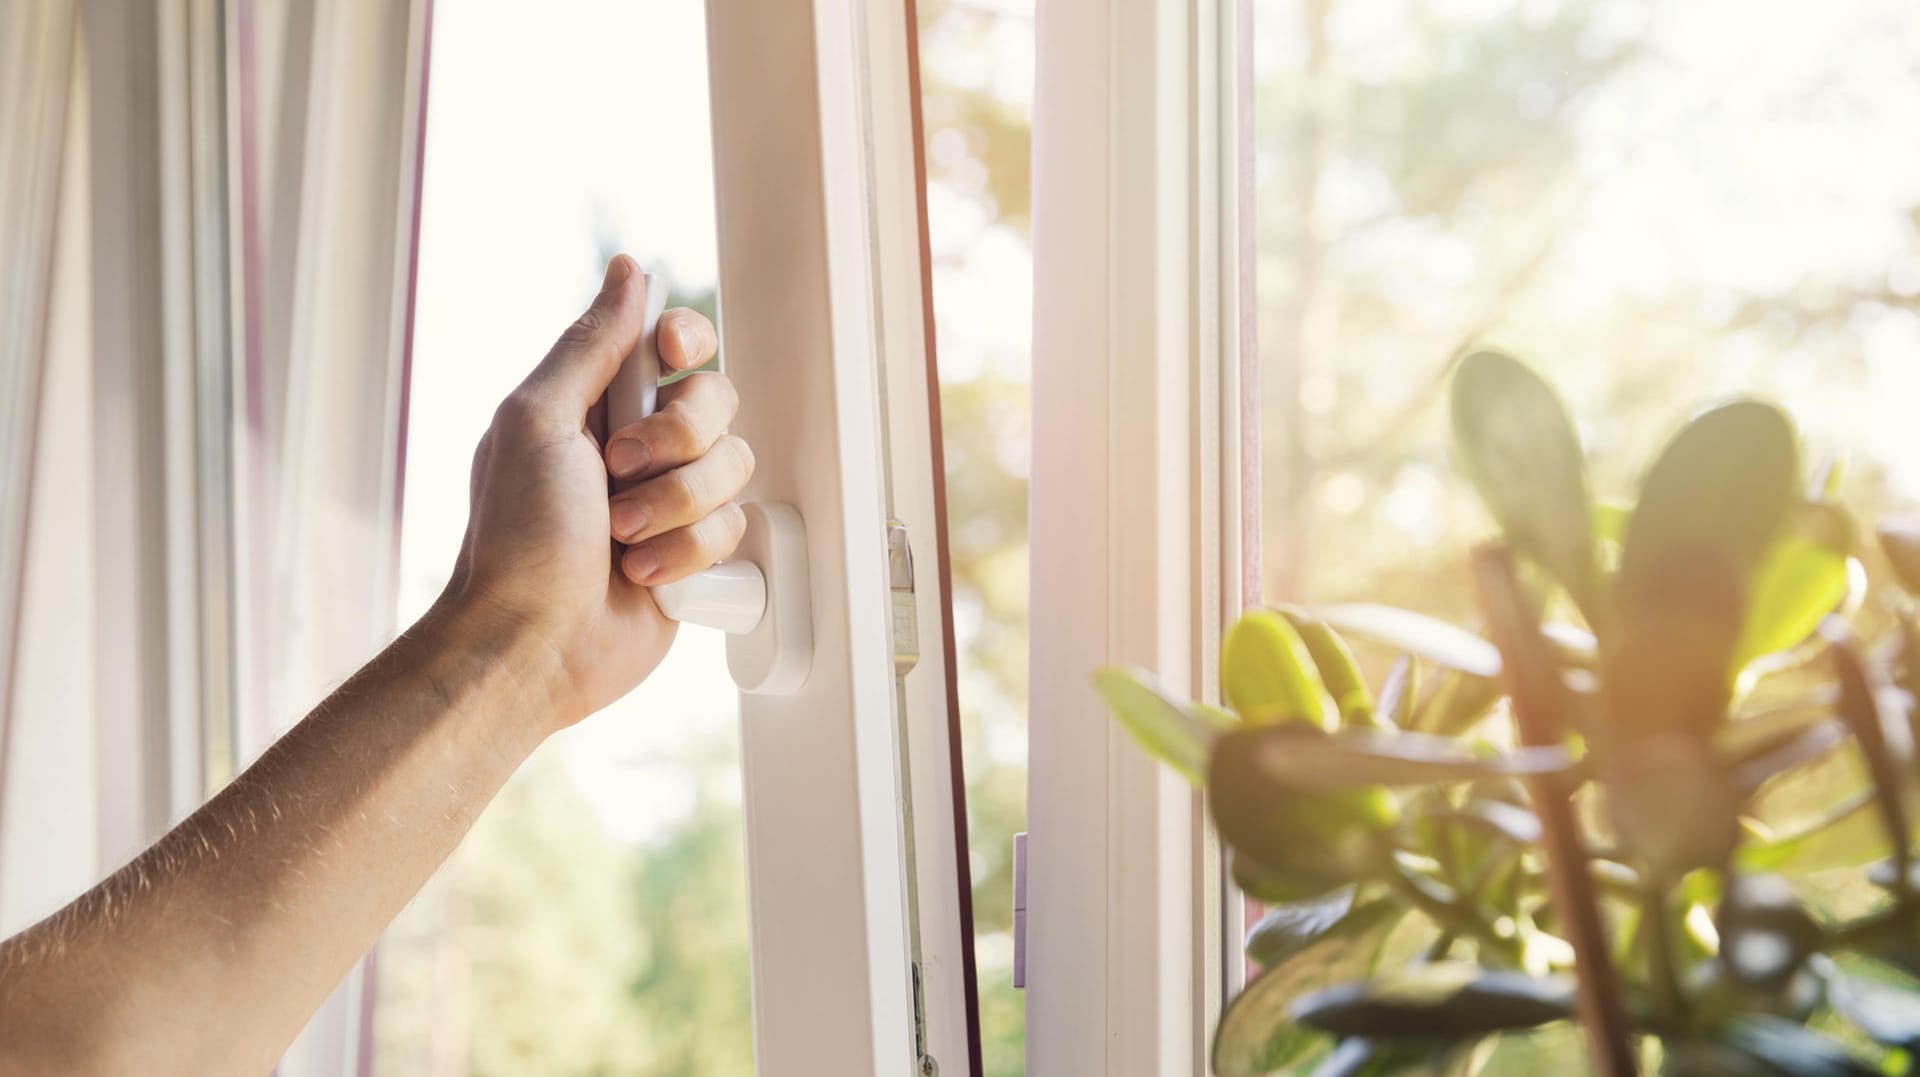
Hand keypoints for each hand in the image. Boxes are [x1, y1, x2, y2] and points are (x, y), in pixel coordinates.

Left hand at [444, 255, 753, 726]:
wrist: (534, 643)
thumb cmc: (518, 537)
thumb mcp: (538, 420)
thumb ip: (592, 345)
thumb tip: (629, 271)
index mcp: (597, 403)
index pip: (674, 343)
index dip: (687, 342)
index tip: (671, 357)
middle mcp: (640, 446)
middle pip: (717, 401)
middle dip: (676, 441)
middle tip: (618, 472)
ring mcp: (671, 502)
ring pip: (734, 468)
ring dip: (676, 506)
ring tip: (621, 538)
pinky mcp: (696, 555)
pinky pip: (736, 530)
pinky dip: (687, 554)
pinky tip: (642, 575)